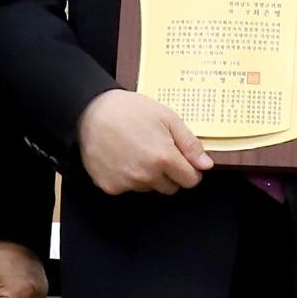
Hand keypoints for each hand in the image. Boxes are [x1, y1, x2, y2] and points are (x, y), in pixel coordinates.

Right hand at [77, 89, 212, 195]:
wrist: (90, 110)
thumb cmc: (129, 109)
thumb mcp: (166, 117)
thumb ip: (189, 143)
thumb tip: (206, 165)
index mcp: (164, 158)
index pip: (190, 180)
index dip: (188, 168)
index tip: (178, 158)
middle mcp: (146, 175)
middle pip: (170, 187)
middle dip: (168, 173)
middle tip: (154, 150)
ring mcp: (127, 183)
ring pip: (148, 188)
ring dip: (147, 175)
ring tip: (134, 150)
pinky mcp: (110, 186)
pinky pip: (127, 188)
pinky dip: (126, 176)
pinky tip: (120, 157)